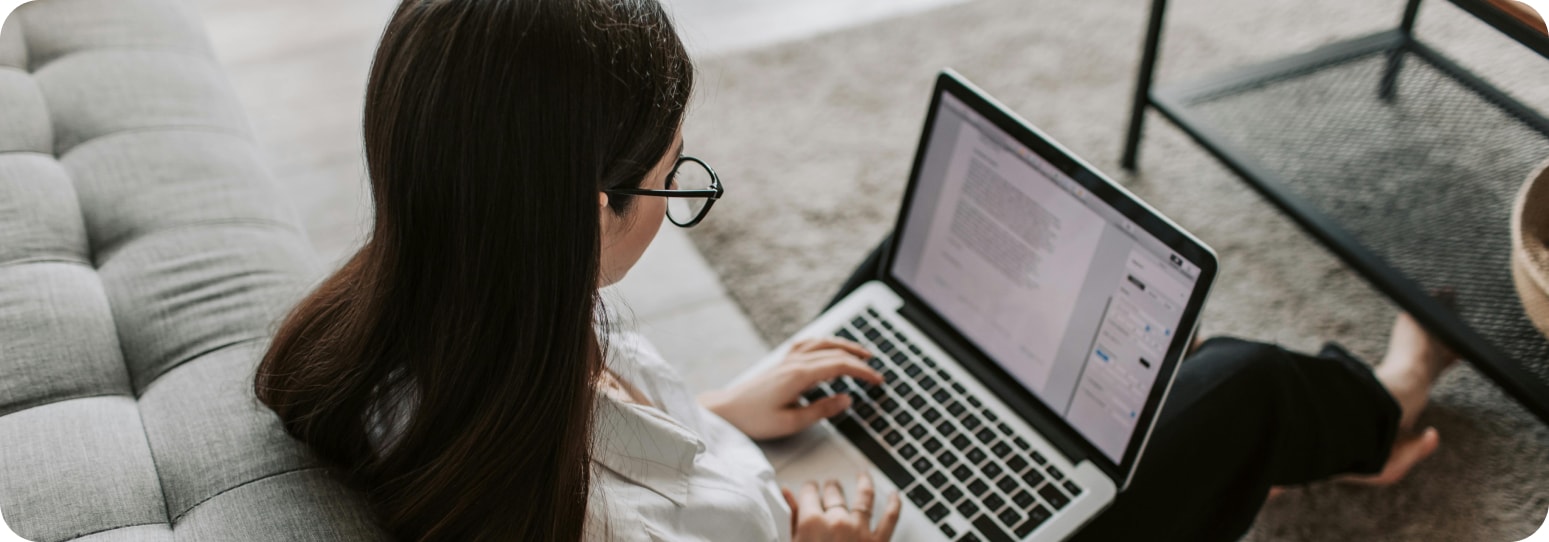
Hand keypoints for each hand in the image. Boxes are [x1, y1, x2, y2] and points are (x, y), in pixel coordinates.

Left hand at [700, 337, 882, 439]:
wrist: (726, 410)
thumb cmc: (755, 419)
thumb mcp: (791, 422)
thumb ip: (822, 410)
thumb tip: (847, 399)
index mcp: (799, 375)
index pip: (840, 365)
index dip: (862, 372)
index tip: (878, 380)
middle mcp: (794, 362)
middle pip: (834, 351)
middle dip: (859, 359)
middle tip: (876, 370)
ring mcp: (787, 359)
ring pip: (822, 343)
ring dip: (844, 345)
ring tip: (861, 353)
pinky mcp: (782, 362)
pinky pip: (808, 344)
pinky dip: (825, 343)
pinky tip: (829, 347)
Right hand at [783, 472, 901, 541]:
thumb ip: (792, 520)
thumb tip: (787, 495)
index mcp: (811, 522)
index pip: (809, 492)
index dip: (808, 489)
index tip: (808, 490)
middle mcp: (838, 521)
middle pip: (834, 492)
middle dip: (831, 487)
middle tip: (830, 487)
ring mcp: (861, 530)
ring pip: (864, 496)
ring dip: (863, 483)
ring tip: (862, 477)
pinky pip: (890, 518)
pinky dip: (895, 503)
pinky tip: (895, 495)